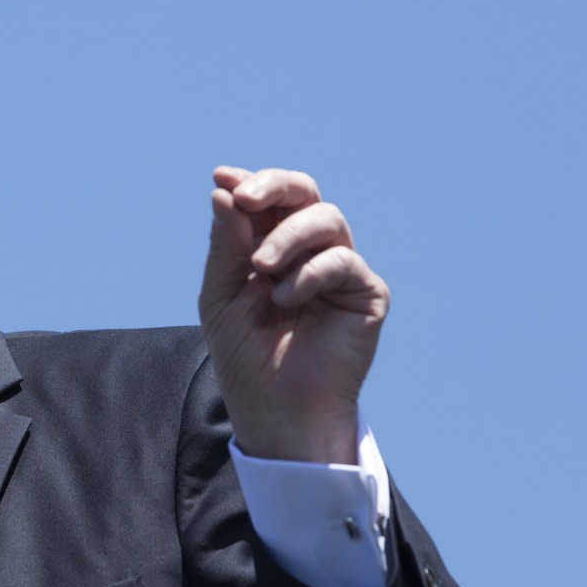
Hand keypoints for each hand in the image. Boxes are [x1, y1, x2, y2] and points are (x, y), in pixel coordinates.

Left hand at [198, 167, 388, 463]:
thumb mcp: (221, 295)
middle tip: (245, 197)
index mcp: (272, 247)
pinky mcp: (365, 293)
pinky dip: (308, 273)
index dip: (248, 182)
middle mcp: (309, 251)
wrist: (275, 409)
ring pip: (326, 218)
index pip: (268, 201)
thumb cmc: (246, 356)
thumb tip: (222, 191)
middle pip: (304, 194)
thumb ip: (226, 245)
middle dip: (273, 187)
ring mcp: (339, 270)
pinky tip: (285, 299)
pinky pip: (342, 260)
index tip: (221, 177)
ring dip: (286, 236)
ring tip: (260, 269)